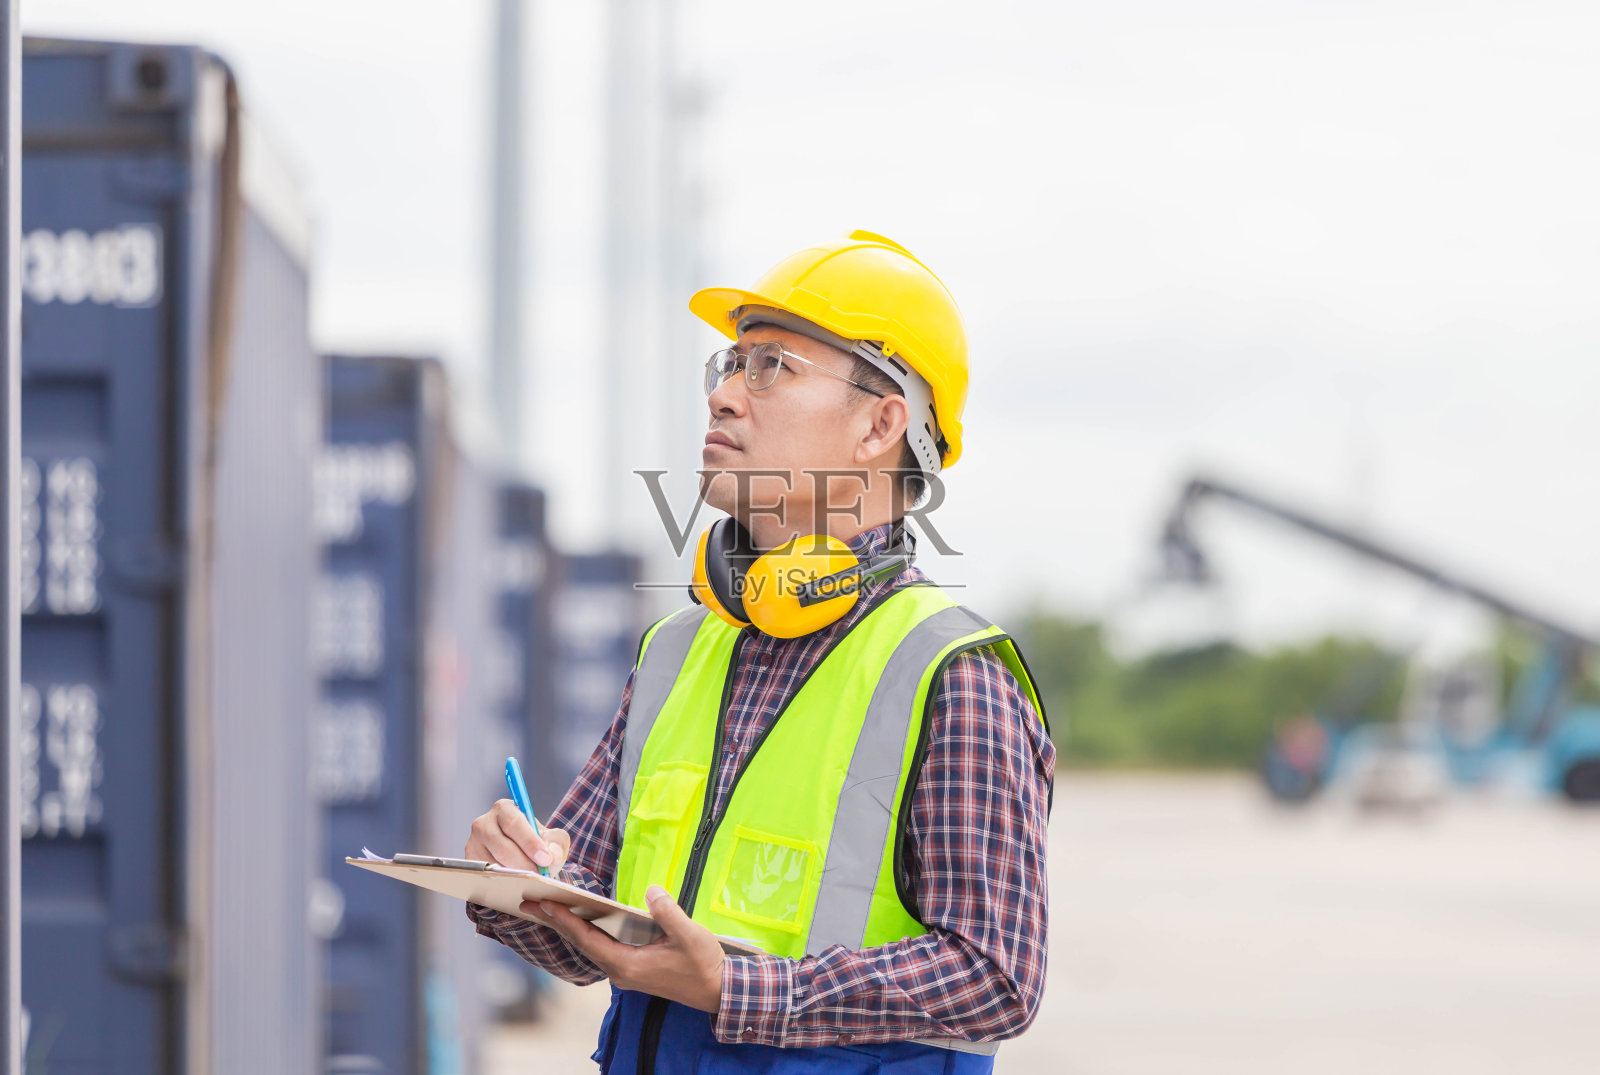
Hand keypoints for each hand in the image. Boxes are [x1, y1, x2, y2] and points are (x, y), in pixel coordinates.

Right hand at [466, 799, 570, 873]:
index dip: (530, 843)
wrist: (519, 854)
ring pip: (493, 864)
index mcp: (505, 809)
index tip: (545, 859)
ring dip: (513, 875)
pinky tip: (515, 885)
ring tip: (531, 882)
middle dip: (524, 864)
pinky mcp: (469, 861)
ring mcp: (473, 843)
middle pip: (502, 846)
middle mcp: (484, 823)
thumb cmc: (536, 843)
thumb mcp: (552, 838)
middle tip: (539, 876)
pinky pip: (485, 875)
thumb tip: (550, 856)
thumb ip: (557, 844)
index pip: (515, 823)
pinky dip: (501, 882)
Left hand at [523, 884, 725, 1013]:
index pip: (587, 939)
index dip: (564, 919)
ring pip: (589, 946)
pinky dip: (586, 933)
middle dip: (555, 922)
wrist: (717, 990)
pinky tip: (580, 920)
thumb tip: (651, 891)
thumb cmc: (704, 964)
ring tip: (547, 908)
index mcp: (627, 965)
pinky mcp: (632, 969)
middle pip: (581, 943)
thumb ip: (668, 912)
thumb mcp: (689, 935)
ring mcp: (625, 972)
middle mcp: (620, 971)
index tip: (544, 903)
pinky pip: (601, 948)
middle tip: (529, 902)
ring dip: (568, 927)